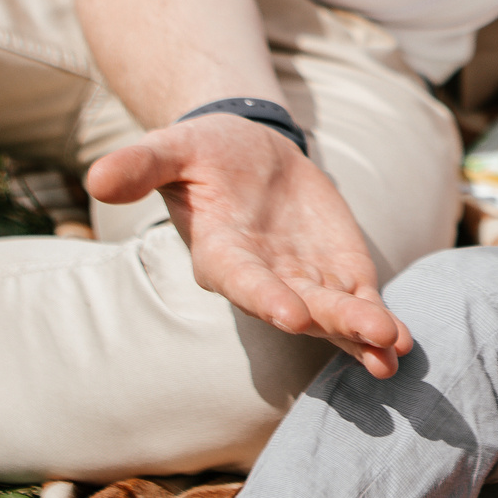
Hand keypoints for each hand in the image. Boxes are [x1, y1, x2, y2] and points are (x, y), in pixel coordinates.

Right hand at [85, 113, 413, 377]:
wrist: (245, 152)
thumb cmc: (202, 153)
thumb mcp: (171, 147)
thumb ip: (140, 165)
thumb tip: (96, 178)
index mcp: (222, 253)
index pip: (244, 280)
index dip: (266, 297)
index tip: (291, 314)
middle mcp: (264, 277)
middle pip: (301, 306)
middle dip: (333, 321)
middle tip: (369, 334)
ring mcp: (304, 279)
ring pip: (335, 314)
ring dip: (363, 332)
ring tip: (393, 349)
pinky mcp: (336, 270)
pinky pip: (359, 301)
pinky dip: (379, 322)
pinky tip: (401, 343)